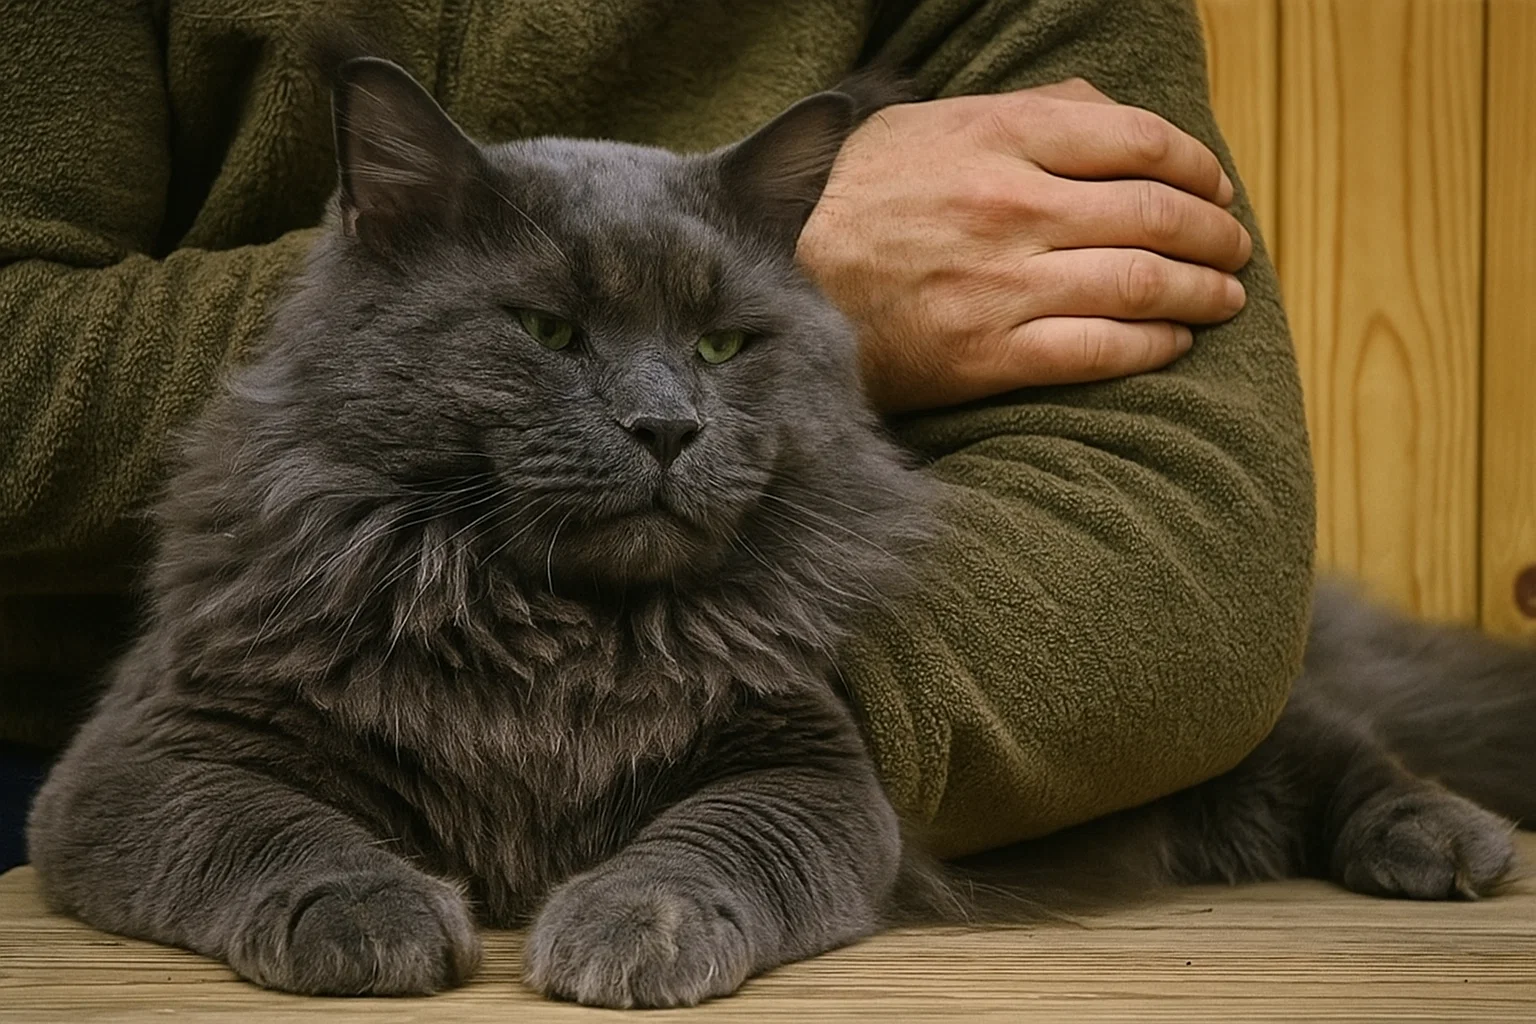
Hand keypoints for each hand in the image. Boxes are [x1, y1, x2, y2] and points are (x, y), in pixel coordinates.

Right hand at [797, 78, 1252, 413]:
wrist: (774, 286)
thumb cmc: (853, 201)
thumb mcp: (926, 124)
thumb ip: (1023, 111)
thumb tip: (1109, 115)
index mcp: (997, 135)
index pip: (1140, 141)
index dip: (1199, 166)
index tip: (1217, 187)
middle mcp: (1008, 206)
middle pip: (1157, 215)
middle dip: (1217, 234)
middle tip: (1236, 247)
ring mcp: (1000, 285)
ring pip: (1143, 285)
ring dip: (1204, 292)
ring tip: (1225, 296)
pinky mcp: (987, 355)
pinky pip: (1102, 351)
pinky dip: (1156, 347)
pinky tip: (1176, 342)